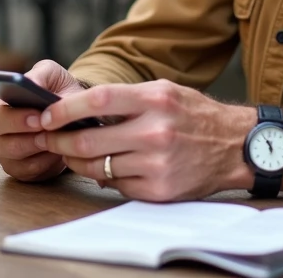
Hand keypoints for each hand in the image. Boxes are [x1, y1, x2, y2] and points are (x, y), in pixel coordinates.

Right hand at [0, 60, 85, 181]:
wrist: (73, 110)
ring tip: (59, 139)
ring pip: (17, 161)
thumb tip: (32, 84)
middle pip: (0, 144)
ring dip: (40, 151)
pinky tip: (59, 151)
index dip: (15, 120)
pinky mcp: (20, 171)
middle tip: (50, 130)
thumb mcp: (50, 74)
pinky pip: (31, 173)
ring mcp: (6, 155)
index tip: (38, 117)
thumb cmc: (56, 90)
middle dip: (28, 138)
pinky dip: (47, 164)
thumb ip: (39, 75)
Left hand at [40, 79, 255, 201]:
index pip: (98, 100)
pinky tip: (108, 167)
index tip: (47, 114)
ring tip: (72, 155)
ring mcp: (157, 164)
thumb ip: (127, 99)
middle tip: (47, 139)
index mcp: (155, 99)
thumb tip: (80, 111)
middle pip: (90, 141)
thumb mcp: (165, 92)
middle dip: (60, 142)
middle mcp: (156, 131)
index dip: (66, 109)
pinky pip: (118, 185)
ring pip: (99, 167)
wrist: (235, 145)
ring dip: (78, 163)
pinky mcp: (159, 190)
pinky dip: (107, 177)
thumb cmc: (194, 114)